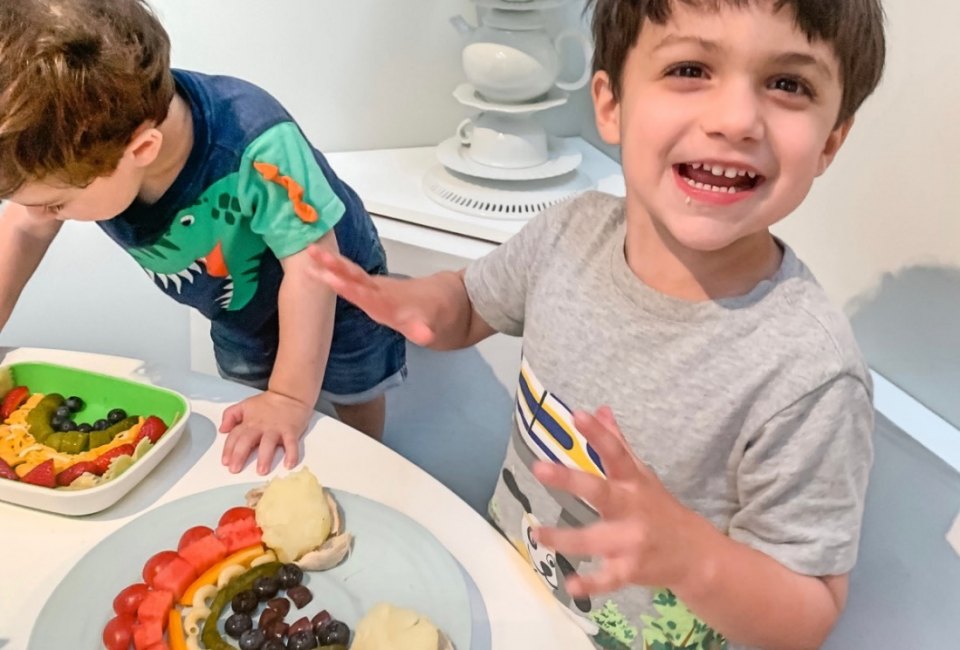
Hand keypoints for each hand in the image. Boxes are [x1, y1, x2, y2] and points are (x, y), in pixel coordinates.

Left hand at [219, 390, 313, 474]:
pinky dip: (291, 454)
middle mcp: (261, 426)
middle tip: (235, 469)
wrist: (290, 394)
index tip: (225, 462)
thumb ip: (230, 415)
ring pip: (268, 443)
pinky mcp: (291, 431)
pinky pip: (291, 443)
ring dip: (265, 457)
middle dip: (240, 455)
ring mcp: (276, 429)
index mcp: (249, 422)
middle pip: (247, 440)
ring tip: (261, 470)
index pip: (235, 436)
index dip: (228, 449)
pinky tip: (289, 464)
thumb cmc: (268, 404)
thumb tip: (222, 429)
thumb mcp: (245, 405)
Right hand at [307, 244, 435, 345]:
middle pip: (355, 275)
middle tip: (317, 254)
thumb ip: (421, 330)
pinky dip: (330, 265)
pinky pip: (346, 272)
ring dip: (330, 261)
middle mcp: (376, 289)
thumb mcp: (424, 326)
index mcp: (386, 301)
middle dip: (336, 266)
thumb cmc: (423, 315)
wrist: (431, 299)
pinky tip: (311, 263)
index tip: (335, 280)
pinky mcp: (364, 283)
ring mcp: (370, 284)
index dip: (351, 289)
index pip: (366, 294)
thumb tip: (426, 336)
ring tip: (309, 250)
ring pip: (349, 270)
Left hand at [532, 406, 715, 596]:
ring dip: (565, 538)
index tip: (579, 414)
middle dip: (570, 481)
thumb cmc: (659, 509)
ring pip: (594, 539)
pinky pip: (608, 579)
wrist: (697, 556)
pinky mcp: (631, 569)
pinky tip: (570, 586)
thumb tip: (600, 409)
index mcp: (633, 482)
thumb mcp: (641, 475)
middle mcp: (632, 509)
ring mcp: (632, 541)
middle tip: (538, 468)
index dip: (598, 434)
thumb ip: (618, 444)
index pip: (615, 453)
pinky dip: (590, 585)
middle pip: (600, 492)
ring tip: (537, 533)